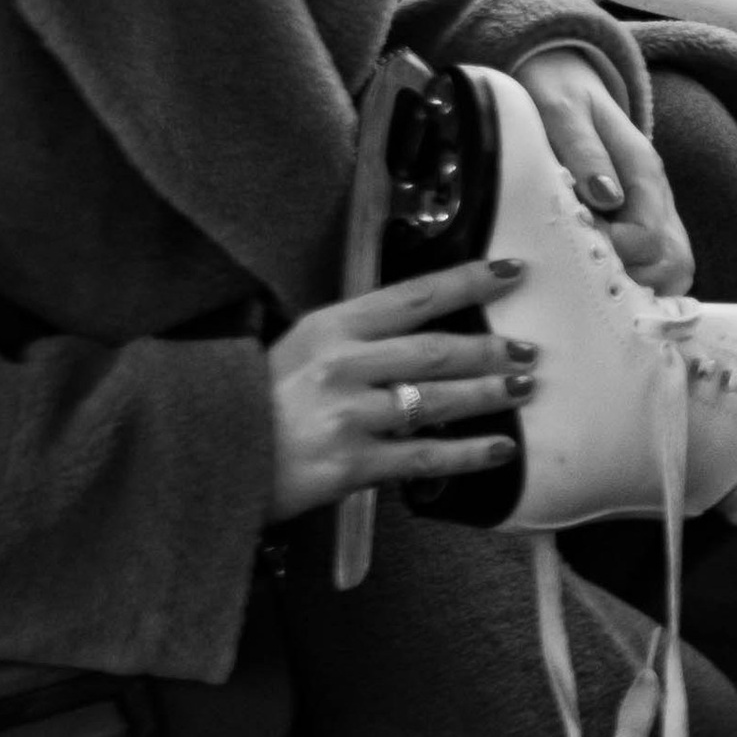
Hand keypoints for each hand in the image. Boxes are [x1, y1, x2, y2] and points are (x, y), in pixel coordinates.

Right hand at [266, 258, 531, 521]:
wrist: (208, 455)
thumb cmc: (258, 401)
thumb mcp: (300, 349)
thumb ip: (355, 339)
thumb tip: (420, 330)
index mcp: (331, 327)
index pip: (414, 296)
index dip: (467, 282)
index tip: (510, 273)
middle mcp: (343, 365)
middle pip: (436, 349)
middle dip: (490, 350)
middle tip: (528, 351)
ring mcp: (349, 415)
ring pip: (438, 400)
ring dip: (488, 394)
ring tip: (523, 390)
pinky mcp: (352, 463)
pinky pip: (425, 457)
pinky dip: (469, 454)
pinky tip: (500, 450)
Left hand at [513, 47, 693, 290]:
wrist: (563, 80)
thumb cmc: (557, 95)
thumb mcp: (562, 111)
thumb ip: (584, 151)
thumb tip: (606, 199)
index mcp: (642, 168)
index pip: (646, 234)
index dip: (613, 252)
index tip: (576, 250)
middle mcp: (657, 195)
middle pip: (674, 261)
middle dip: (635, 280)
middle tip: (590, 280)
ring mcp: (655, 211)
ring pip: (674, 270)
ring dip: (642, 288)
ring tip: (600, 290)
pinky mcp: (643, 224)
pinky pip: (659, 268)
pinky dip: (641, 286)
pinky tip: (608, 289)